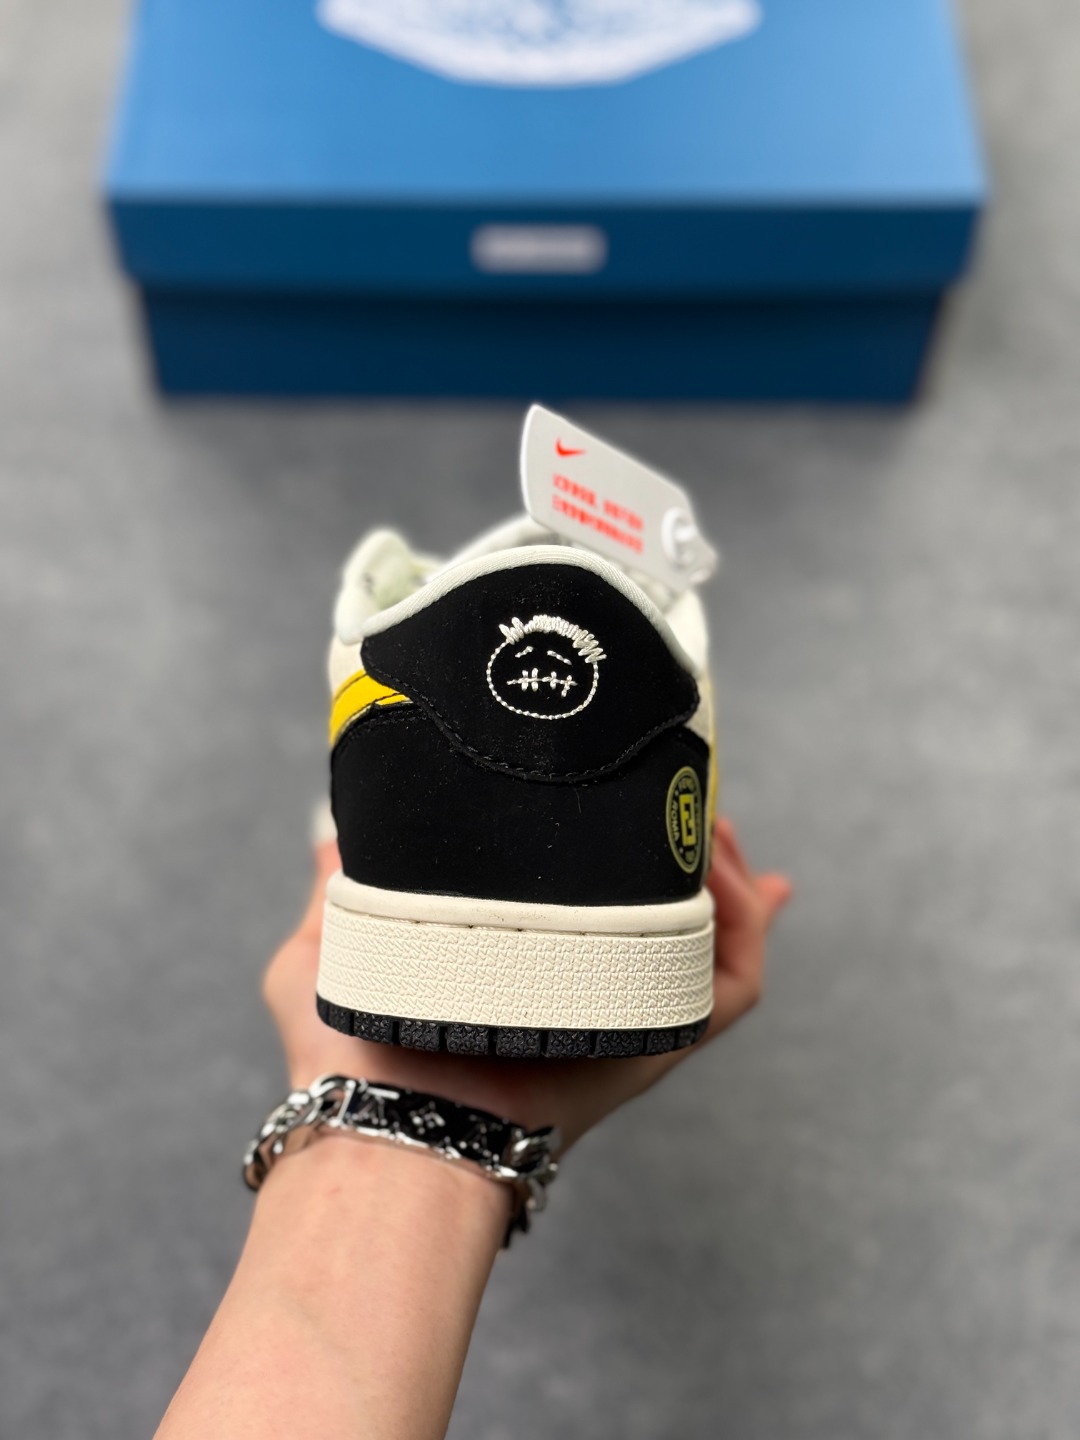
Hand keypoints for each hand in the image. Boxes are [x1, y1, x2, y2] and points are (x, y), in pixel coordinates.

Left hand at [263, 817, 790, 1149]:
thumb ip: (336, 886)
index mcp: (529, 974)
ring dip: (726, 877)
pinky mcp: (661, 1040)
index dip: (626, 863)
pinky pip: (734, 983)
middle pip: (673, 923)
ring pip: (717, 944)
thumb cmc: (345, 1054)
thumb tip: (336, 835)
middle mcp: (592, 997)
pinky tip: (729, 873)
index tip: (637, 808)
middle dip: (696, 862)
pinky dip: (747, 926)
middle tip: (700, 809)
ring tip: (712, 824)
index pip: (598, 912)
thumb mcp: (328, 948)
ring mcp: (633, 1020)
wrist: (383, 1114)